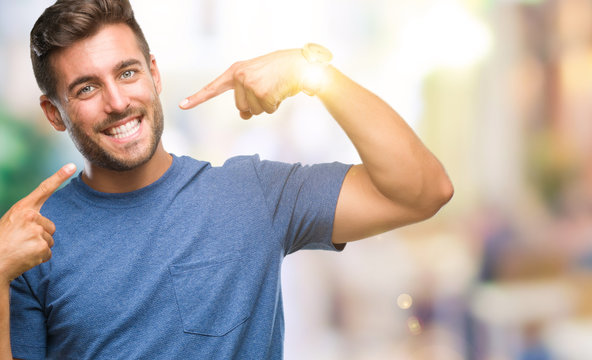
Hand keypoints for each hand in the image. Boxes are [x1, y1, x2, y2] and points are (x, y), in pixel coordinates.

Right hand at [0, 163, 75, 283]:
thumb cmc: (1, 242)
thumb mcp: (11, 222)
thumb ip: (27, 218)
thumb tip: (43, 224)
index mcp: (22, 208)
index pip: (43, 189)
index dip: (59, 177)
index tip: (71, 166)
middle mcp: (31, 216)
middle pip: (50, 226)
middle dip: (40, 235)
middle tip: (21, 241)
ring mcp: (36, 231)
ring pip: (49, 240)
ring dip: (38, 247)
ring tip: (21, 249)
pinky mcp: (41, 246)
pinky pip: (48, 253)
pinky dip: (39, 258)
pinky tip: (25, 258)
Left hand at [179, 49, 307, 118]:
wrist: (297, 64)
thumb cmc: (277, 72)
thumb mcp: (256, 80)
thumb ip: (245, 95)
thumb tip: (243, 115)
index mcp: (235, 72)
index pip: (213, 88)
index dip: (197, 98)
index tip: (182, 105)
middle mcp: (239, 77)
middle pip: (241, 107)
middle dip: (256, 104)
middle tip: (267, 88)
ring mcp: (250, 85)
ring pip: (253, 111)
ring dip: (266, 105)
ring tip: (274, 88)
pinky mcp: (262, 93)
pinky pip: (266, 110)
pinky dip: (275, 105)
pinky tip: (279, 91)